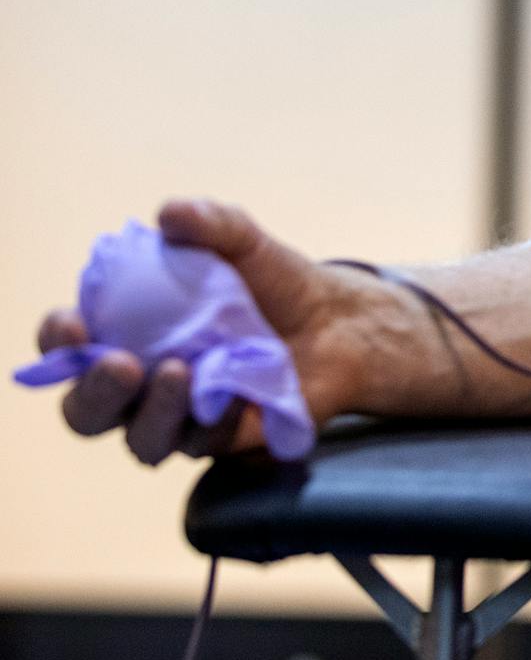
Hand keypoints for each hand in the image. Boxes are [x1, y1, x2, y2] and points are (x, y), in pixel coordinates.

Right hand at [34, 200, 380, 464]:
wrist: (341, 321)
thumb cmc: (276, 282)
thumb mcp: (244, 241)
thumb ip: (208, 222)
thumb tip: (169, 215)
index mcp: (129, 334)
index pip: (71, 349)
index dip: (60, 342)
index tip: (74, 326)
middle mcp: (143, 384)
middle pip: (88, 410)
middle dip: (94, 391)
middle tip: (121, 365)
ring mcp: (181, 418)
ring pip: (141, 439)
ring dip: (152, 411)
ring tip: (180, 371)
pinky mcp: (223, 439)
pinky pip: (206, 443)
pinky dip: (217, 419)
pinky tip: (238, 392)